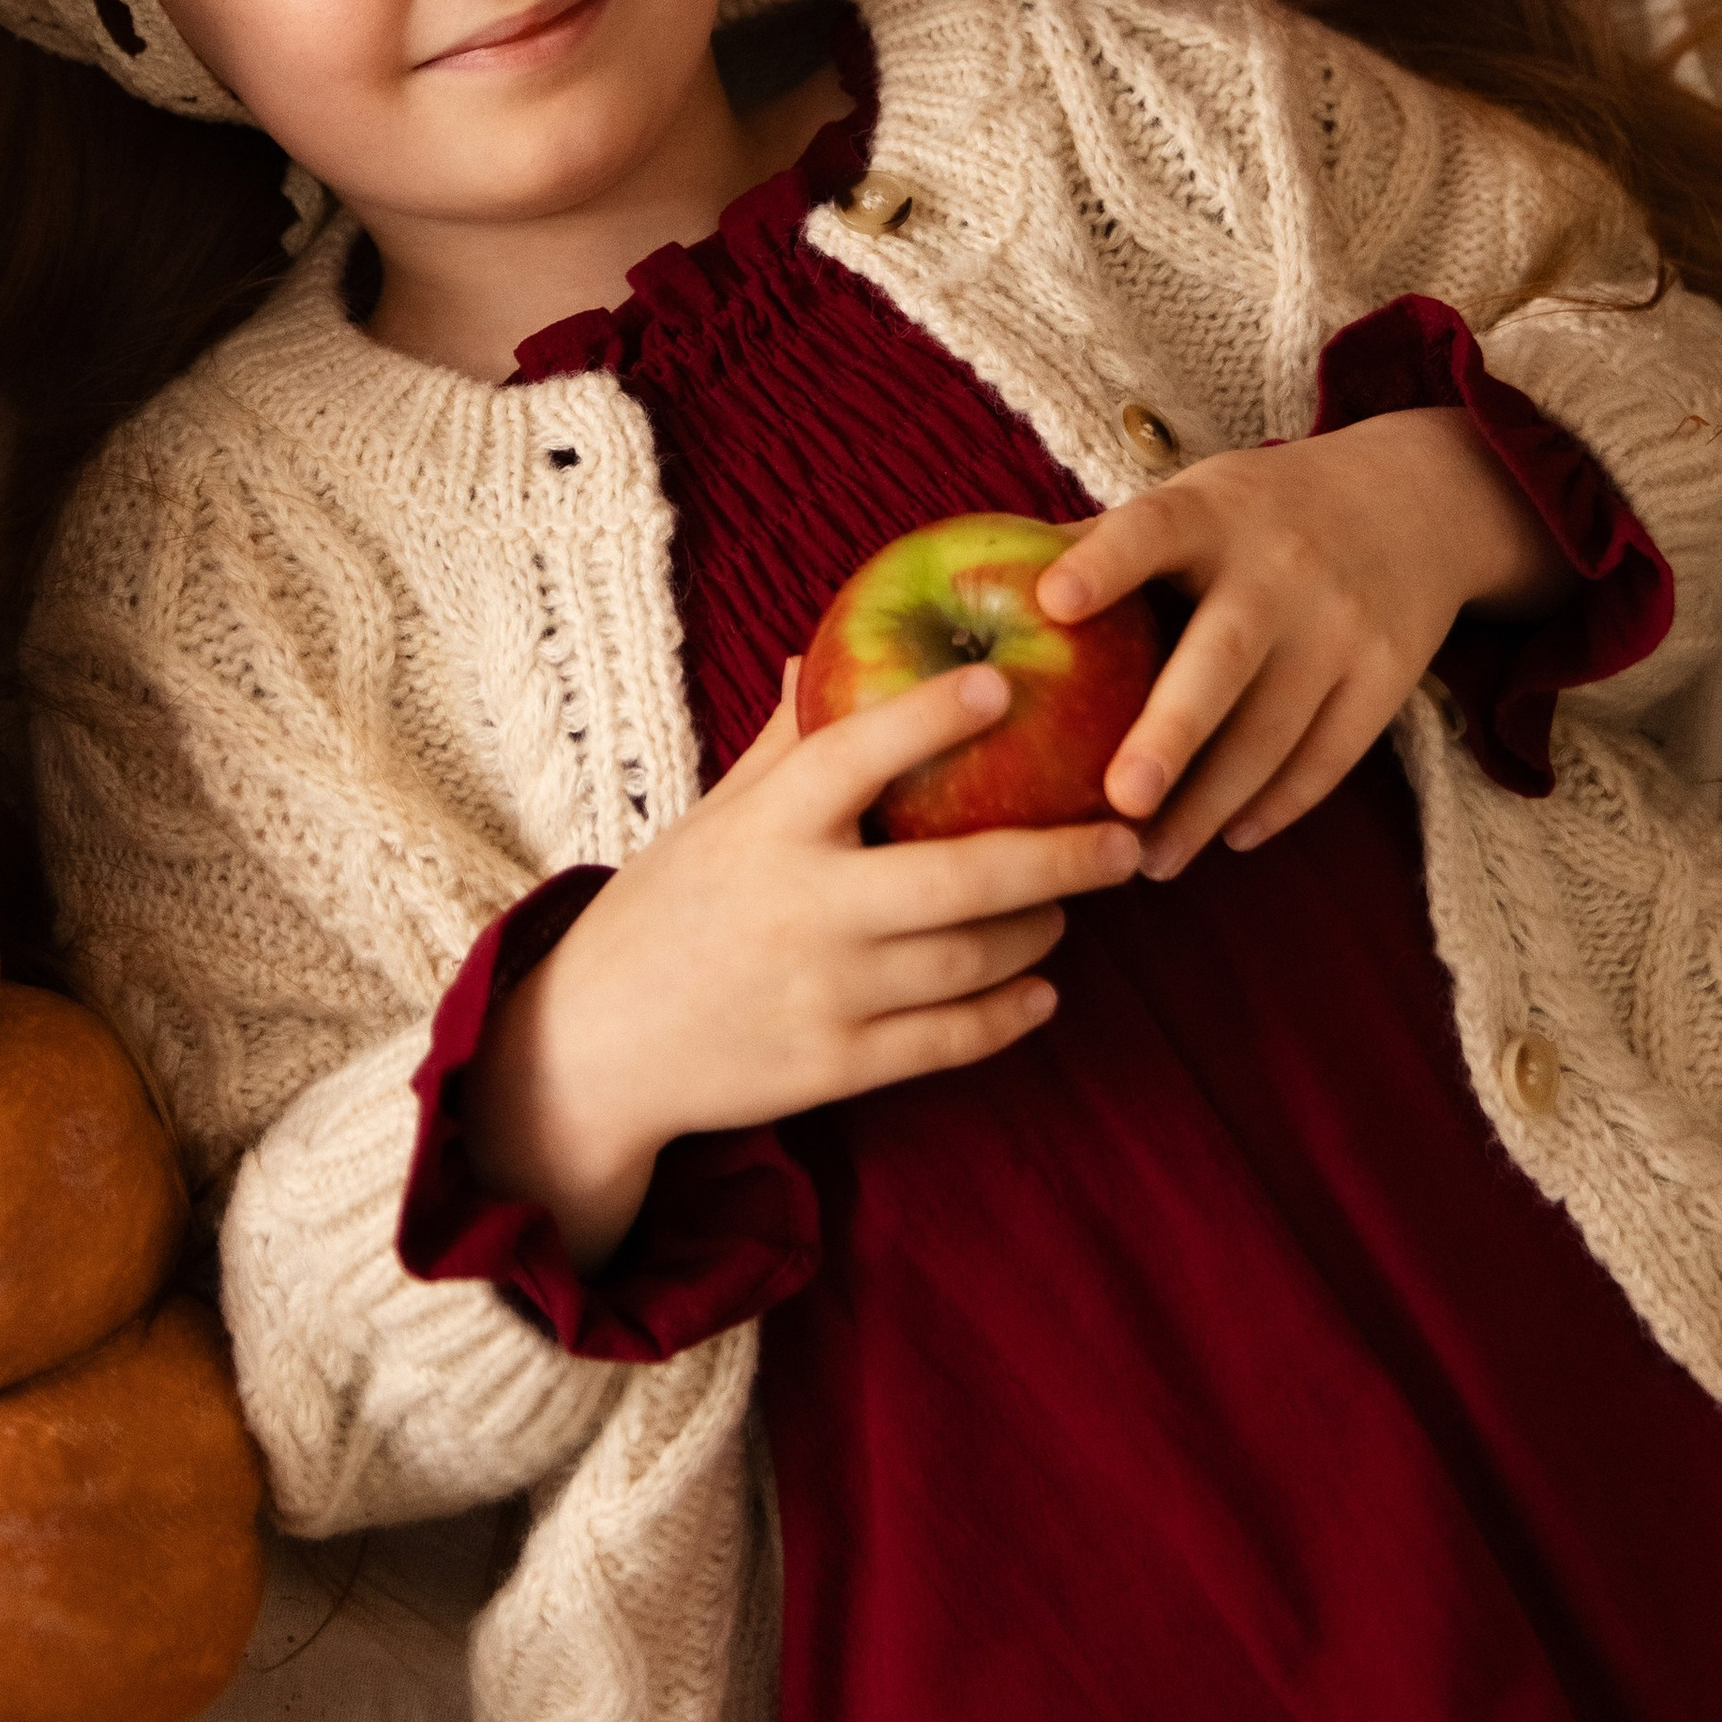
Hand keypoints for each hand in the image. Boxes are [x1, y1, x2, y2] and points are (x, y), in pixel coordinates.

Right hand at [464, 662, 1137, 1267]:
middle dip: (1059, 858)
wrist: (596, 1048)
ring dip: (1040, 931)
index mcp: (766, 831)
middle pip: (960, 880)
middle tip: (1126, 835)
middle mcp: (801, 909)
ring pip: (971, 961)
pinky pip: (950, 1040)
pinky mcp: (836, 1067)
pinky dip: (1008, 1014)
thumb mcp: (713, 818)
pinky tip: (1041, 990)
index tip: (1003, 684)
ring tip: (1071, 904)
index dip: (931, 717)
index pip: (856, 757)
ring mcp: (824, 994)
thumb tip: (820, 655)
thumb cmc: (663, 910)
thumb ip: (781, 747)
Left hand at [1036, 407, 1568, 874]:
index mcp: (1211, 512)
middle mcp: (1280, 566)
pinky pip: (1330, 757)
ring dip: (1213, 803)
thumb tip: (981, 587)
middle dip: (1173, 731)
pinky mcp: (1387, 674)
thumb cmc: (1259, 511)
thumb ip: (1101, 544)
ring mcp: (1342, 624)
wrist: (1414, 501)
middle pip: (1225, 654)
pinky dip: (1279, 804)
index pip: (1150, 530)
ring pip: (1276, 730)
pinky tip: (1230, 838)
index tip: (1052, 601)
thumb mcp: (1192, 500)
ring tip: (1151, 861)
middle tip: (1118, 799)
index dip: (1104, 564)